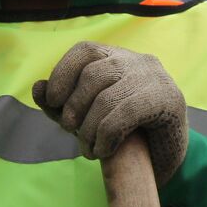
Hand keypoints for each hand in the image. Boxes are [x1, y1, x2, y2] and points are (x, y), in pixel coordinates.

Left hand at [32, 42, 187, 187]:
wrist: (167, 156)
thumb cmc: (124, 133)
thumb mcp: (87, 117)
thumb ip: (61, 105)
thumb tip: (37, 89)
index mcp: (119, 58)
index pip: (85, 50)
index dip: (62, 73)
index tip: (52, 100)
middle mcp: (139, 61)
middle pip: (93, 74)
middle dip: (74, 106)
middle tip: (71, 131)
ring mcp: (156, 79)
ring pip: (107, 97)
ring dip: (89, 129)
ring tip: (88, 149)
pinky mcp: (169, 101)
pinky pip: (124, 114)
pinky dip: (106, 136)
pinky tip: (103, 150)